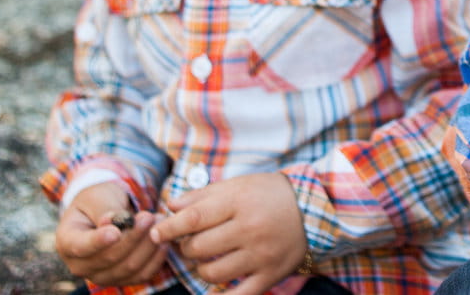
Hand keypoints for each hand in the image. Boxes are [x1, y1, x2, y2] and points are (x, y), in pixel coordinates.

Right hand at [54, 181, 169, 286]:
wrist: (104, 210)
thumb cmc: (97, 200)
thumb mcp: (97, 197)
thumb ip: (105, 210)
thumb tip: (111, 223)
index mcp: (67, 242)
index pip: (81, 246)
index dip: (99, 241)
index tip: (115, 231)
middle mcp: (80, 265)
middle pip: (110, 258)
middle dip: (133, 237)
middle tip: (150, 216)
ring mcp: (101, 276)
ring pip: (129, 268)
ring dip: (148, 245)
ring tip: (159, 221)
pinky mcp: (122, 279)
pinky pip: (142, 275)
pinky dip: (155, 258)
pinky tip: (164, 241)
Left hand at [149, 171, 307, 294]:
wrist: (314, 208)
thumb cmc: (270, 194)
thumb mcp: (238, 185)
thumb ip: (203, 195)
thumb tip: (171, 207)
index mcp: (239, 202)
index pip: (193, 218)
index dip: (169, 228)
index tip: (156, 232)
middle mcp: (249, 229)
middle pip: (199, 248)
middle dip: (187, 248)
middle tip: (191, 243)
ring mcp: (260, 255)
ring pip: (212, 273)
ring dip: (201, 269)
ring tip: (207, 259)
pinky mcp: (270, 275)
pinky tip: (212, 292)